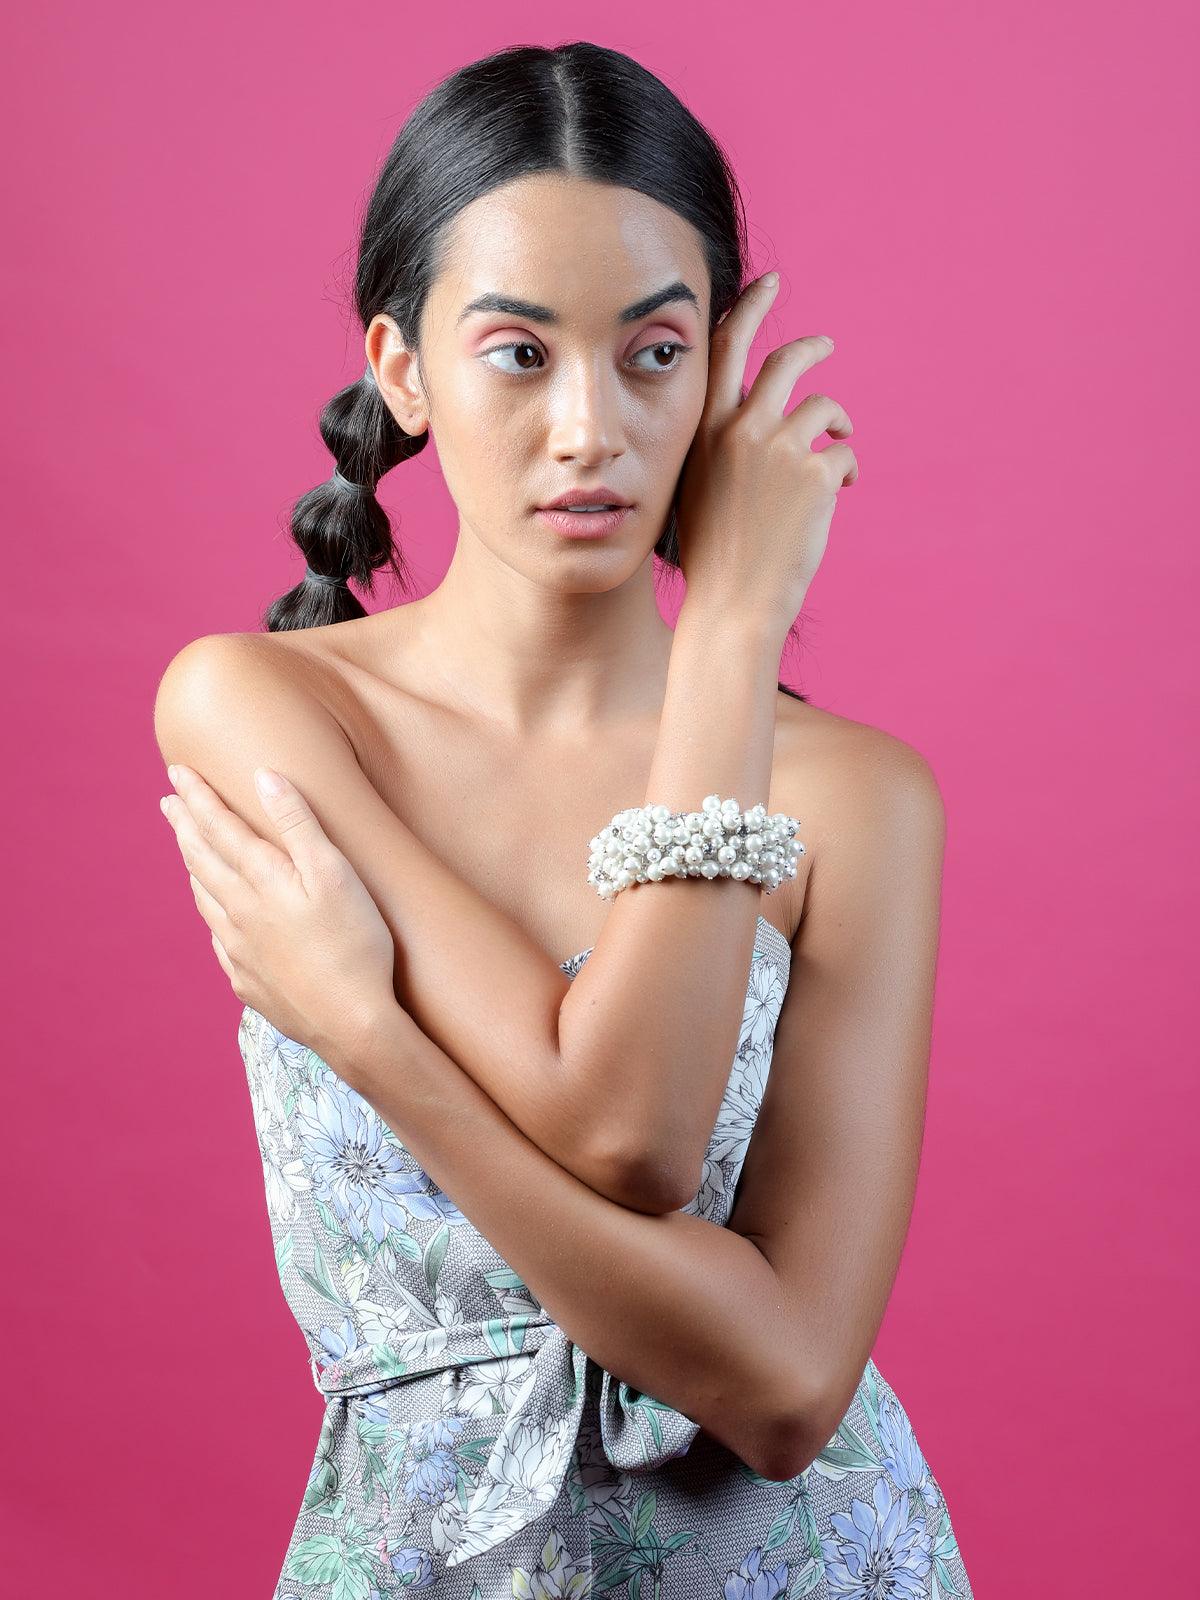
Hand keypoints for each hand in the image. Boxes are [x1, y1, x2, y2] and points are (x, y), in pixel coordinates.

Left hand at [159, 762, 396, 1065]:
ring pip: (205, 900)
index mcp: (260, 881)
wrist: (351, 1024)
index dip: (199, 796)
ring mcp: (239, 950)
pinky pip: (218, 940)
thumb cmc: (354, 944)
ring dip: (193, 868)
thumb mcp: (335, 873)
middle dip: (185, 826)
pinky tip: (216, 918)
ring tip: (187, 851)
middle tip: (168, 803)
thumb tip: (263, 777)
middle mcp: (239, 912)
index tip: (178, 771)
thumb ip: (298, 823)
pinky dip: (211, 916)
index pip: (220, 827)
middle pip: (202, 860)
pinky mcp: (249, 981)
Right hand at [674, 272, 857, 631]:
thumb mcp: (697, 488)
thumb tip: (753, 427)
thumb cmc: (711, 557)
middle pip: (786, 361)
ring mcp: (780, 447)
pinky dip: (846, 471)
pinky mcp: (816, 472)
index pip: (726, 348)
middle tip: (826, 345)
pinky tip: (837, 496)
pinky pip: (844, 455)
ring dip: (838, 422)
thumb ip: (721, 450)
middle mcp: (740, 428)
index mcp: (704, 429)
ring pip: (825, 408)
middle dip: (811, 347)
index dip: (750, 308)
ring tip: (841, 442)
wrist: (732, 603)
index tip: (769, 283)